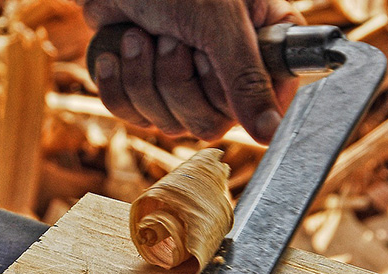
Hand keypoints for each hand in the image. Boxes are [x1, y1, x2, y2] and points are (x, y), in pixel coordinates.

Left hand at [81, 0, 303, 142]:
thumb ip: (247, 81)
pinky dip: (118, 84)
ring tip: (139, 36)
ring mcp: (188, 91)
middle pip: (209, 124)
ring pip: (170, 125)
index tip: (210, 57)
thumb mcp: (220, 26)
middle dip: (177, 79)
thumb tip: (271, 135)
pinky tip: (116, 54)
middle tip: (171, 38)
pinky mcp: (147, 97)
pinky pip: (133, 118)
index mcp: (264, 51)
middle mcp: (230, 77)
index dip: (229, 94)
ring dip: (144, 76)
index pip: (263, 110)